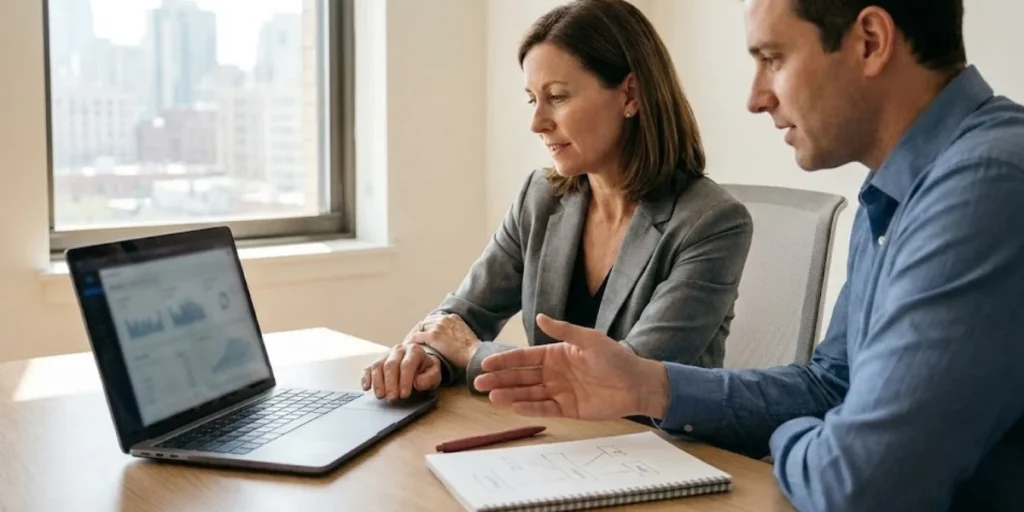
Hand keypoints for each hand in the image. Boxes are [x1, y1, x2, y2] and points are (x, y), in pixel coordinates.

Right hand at [361, 343, 441, 400]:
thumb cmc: (426, 370)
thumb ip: (430, 378)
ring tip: (381, 396)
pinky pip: (369, 368)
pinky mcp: (378, 362)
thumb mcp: (434, 374)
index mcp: (414, 351)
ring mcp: (387, 355)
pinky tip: (367, 387)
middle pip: (390, 365)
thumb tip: (417, 383)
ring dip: (378, 382)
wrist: (419, 364)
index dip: (405, 380)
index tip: (404, 395)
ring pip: (378, 366)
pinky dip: (366, 378)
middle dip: (390, 384)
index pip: (407, 365)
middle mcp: (399, 350)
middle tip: (392, 398)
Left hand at [407, 313, 480, 367]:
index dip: (427, 327)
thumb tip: (450, 340)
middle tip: (413, 339)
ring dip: (413, 335)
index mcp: (452, 317)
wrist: (474, 353)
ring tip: (409, 343)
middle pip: (425, 322)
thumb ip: (455, 333)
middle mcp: (444, 319)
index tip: (423, 333)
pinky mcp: (433, 336)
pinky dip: (411, 341)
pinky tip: (408, 347)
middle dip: (418, 330)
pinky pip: (416, 337)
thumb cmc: (471, 350)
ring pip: (419, 328)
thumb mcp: (465, 335)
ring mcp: (437, 326)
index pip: (434, 319)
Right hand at [473, 314, 669, 419]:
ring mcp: (559, 391)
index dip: (505, 361)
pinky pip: (544, 408)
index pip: (524, 358)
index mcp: (556, 354)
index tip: (486, 364)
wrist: (638, 383)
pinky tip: (513, 407)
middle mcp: (553, 373)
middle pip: (521, 377)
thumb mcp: (590, 339)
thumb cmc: (616, 358)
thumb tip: (538, 317)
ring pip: (528, 393)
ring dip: (509, 394)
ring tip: (491, 397)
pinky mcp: (567, 409)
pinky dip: (529, 408)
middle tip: (479, 384)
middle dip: (500, 380)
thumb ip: (563, 331)